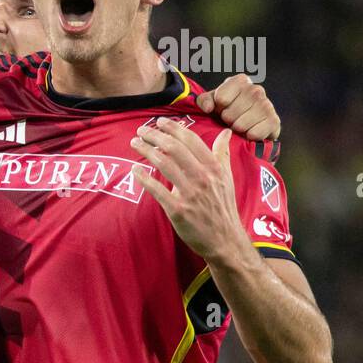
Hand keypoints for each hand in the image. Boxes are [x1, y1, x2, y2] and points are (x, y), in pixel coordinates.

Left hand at [131, 120, 247, 262]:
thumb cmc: (223, 207)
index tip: (159, 122)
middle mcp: (203, 178)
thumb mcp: (228, 178)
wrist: (225, 240)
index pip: (191, 140)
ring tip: (135, 144)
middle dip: (155, 136)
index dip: (173, 128)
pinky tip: (135, 170)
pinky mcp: (178, 210)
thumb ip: (223, 154)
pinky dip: (144, 178)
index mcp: (214, 168)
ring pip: (164, 165)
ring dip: (146, 151)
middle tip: (141, 130)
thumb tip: (226, 132)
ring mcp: (190, 194)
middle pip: (174, 149)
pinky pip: (157, 190)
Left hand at [196, 74, 279, 140]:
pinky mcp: (274, 121)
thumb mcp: (211, 102)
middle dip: (227, 121)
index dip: (218, 108)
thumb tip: (209, 108)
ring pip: (240, 126)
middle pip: (229, 114)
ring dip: (237, 129)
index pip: (221, 99)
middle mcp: (256, 89)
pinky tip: (250, 131)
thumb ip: (204, 101)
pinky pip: (254, 134)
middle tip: (231, 119)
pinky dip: (249, 137)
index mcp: (240, 81)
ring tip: (240, 125)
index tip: (222, 108)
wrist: (249, 123)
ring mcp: (267, 104)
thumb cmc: (227, 109)